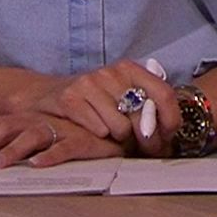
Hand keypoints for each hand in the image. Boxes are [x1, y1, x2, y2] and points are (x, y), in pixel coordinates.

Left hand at [0, 112, 118, 168]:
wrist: (114, 122)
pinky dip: (51, 155)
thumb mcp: (38, 133)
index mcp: (24, 119)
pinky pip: (65, 146)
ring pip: (31, 135)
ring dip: (12, 150)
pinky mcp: (83, 139)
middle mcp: (38, 120)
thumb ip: (14, 143)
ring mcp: (59, 128)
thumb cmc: (73, 132)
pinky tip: (38, 164)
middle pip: (2, 128)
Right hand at [24, 59, 180, 156]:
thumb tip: (169, 135)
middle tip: (142, 147)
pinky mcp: (71, 98)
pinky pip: (99, 130)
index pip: (164, 92)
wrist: (46, 96)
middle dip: (146, 139)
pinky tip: (94, 131)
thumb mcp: (120, 96)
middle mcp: (112, 72)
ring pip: (121, 128)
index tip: (169, 136)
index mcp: (130, 69)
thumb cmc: (92, 101)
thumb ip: (146, 108)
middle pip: (143, 115)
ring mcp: (90, 83)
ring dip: (119, 139)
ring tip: (112, 135)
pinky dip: (99, 136)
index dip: (170, 119)